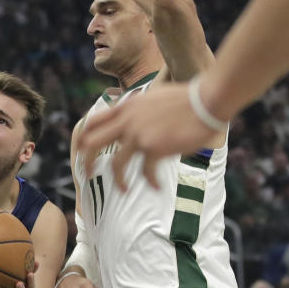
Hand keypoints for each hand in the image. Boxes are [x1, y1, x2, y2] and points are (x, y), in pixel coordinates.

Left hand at [77, 81, 218, 190]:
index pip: (92, 122)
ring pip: (115, 164)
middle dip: (86, 162)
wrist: (207, 100)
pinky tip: (156, 186)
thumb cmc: (187, 98)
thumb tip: (132, 115)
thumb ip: (138, 108)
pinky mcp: (154, 148)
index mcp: (125, 108)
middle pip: (91, 143)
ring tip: (123, 190)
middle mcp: (127, 121)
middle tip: (89, 175)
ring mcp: (138, 135)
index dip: (83, 138)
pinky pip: (146, 172)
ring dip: (118, 180)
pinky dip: (151, 182)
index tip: (81, 151)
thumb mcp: (153, 97)